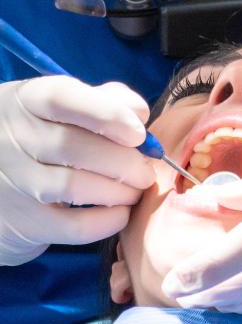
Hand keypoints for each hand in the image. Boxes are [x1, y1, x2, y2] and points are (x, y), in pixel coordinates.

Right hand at [0, 76, 155, 264]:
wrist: (4, 187)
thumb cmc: (46, 137)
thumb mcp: (64, 109)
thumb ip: (104, 100)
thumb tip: (139, 111)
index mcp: (27, 101)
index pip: (60, 97)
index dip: (105, 112)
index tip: (138, 132)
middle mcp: (13, 138)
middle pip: (72, 146)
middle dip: (123, 161)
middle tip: (145, 171)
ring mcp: (15, 182)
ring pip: (73, 186)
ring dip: (119, 191)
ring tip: (135, 191)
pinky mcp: (24, 222)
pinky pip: (73, 226)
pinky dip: (107, 221)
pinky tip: (121, 213)